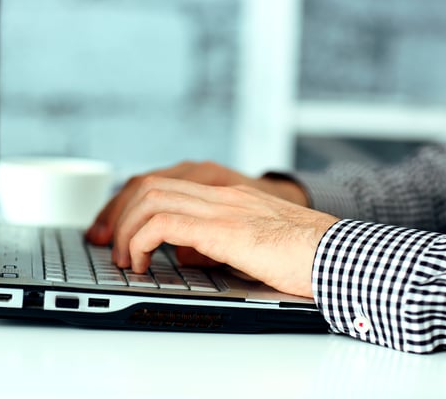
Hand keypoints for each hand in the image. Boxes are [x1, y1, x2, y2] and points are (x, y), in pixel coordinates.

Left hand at [95, 176, 338, 297]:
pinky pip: (164, 223)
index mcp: (225, 194)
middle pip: (147, 183)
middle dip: (115, 213)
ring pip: (150, 197)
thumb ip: (213, 240)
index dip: (127, 203)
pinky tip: (143, 262)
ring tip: (125, 257)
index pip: (161, 182)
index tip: (112, 230)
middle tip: (105, 243)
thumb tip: (181, 253)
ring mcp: (223, 206)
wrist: (339, 255)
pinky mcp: (226, 229)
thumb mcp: (248, 242)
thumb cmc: (301, 255)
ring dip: (125, 228)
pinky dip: (141, 240)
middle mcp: (220, 193)